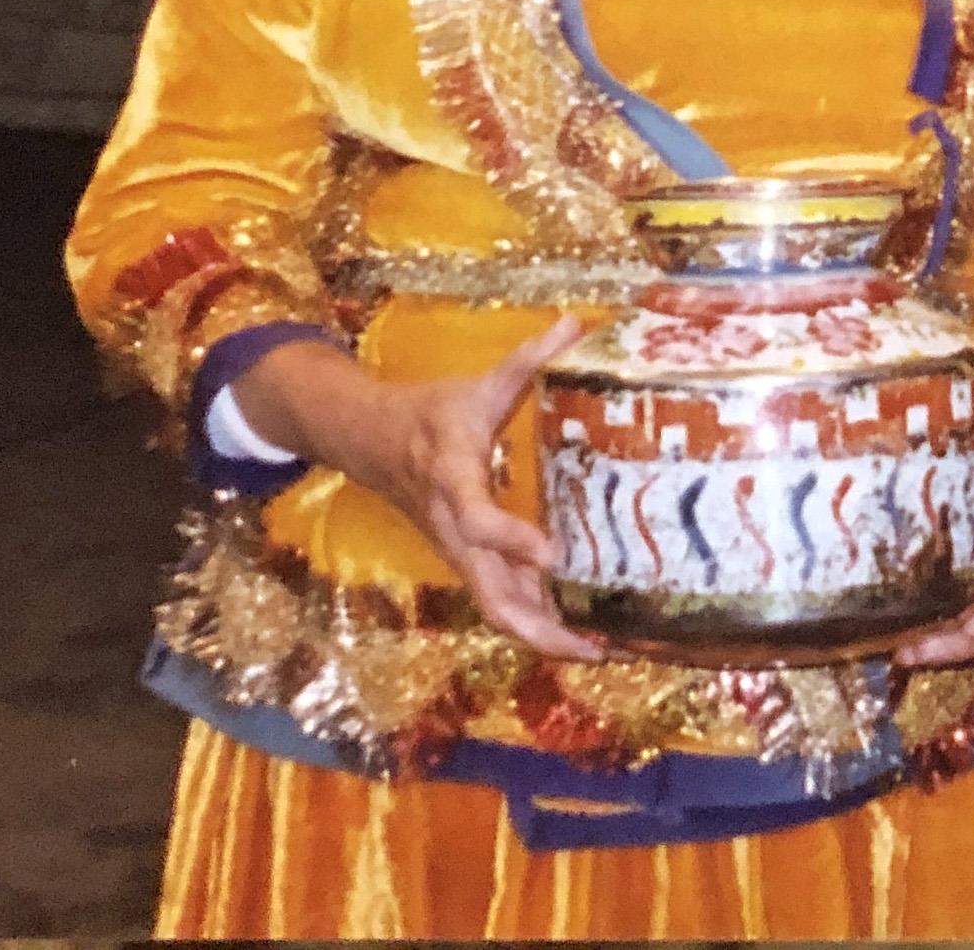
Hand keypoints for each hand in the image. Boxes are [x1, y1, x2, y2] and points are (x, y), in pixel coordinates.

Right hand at [233, 315, 602, 662]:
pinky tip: (580, 629)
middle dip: (541, 626)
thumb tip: (575, 324)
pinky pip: (499, 598)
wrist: (369, 441)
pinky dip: (536, 619)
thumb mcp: (477, 384)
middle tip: (599, 645)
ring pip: (496, 606)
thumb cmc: (429, 412)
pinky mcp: (466, 560)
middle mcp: (453, 529)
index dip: (511, 539)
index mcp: (452, 479)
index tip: (554, 553)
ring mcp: (458, 552)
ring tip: (603, 650)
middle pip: (490, 593)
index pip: (476, 519)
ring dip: (544, 634)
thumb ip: (526, 360)